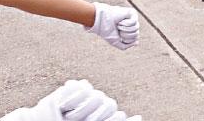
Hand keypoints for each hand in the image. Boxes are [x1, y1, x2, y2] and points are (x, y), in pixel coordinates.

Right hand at [3, 80, 127, 120]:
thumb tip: (139, 117)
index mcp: (102, 115)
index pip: (116, 113)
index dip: (110, 120)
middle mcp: (97, 103)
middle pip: (110, 104)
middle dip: (94, 117)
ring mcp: (87, 94)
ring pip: (97, 97)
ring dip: (81, 112)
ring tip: (69, 116)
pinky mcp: (75, 86)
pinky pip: (83, 89)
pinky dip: (72, 100)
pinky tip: (64, 106)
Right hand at [88, 2, 139, 49]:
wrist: (101, 22)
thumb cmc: (107, 31)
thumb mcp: (116, 42)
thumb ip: (126, 46)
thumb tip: (137, 42)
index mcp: (129, 31)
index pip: (135, 39)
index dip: (126, 40)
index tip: (118, 35)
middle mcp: (132, 25)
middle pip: (136, 34)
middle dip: (125, 35)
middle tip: (118, 30)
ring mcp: (133, 18)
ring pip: (136, 28)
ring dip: (125, 29)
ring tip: (118, 25)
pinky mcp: (132, 12)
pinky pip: (134, 22)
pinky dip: (125, 23)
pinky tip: (120, 21)